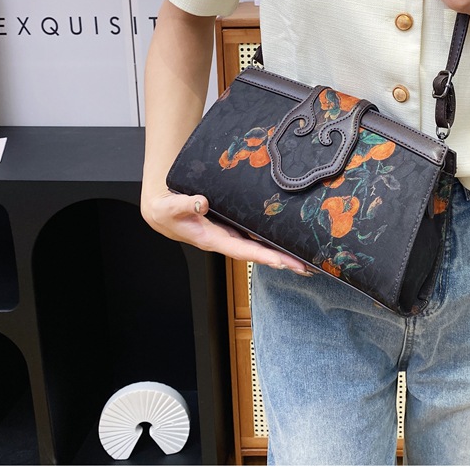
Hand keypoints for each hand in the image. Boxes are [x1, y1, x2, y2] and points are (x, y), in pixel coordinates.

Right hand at [142, 188, 312, 274]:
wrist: (163, 211)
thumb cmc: (166, 211)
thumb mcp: (171, 207)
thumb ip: (185, 204)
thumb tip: (201, 202)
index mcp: (212, 239)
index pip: (242, 250)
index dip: (262, 256)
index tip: (282, 262)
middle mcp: (225, 240)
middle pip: (258, 253)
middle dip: (281, 261)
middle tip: (306, 267)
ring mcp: (231, 234)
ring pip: (259, 246)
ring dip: (281, 254)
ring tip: (304, 260)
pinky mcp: (233, 226)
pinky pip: (255, 236)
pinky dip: (271, 241)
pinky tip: (287, 243)